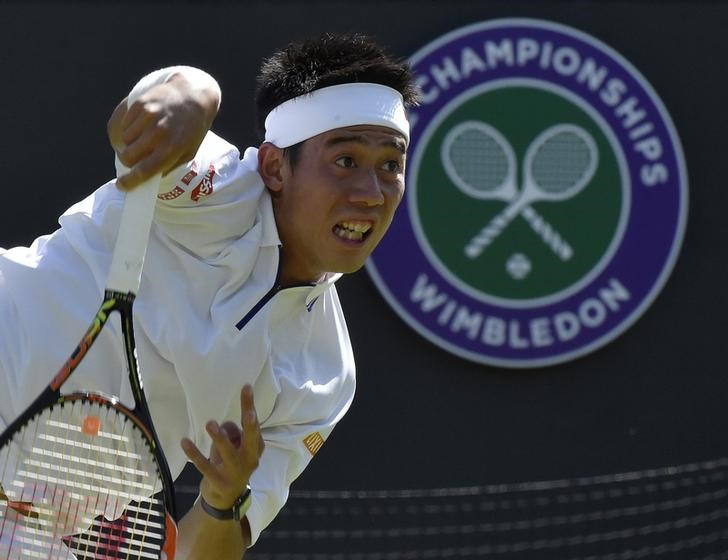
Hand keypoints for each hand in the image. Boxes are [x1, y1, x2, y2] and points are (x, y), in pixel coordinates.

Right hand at [107, 72, 218, 190]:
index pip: (144, 170)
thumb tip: (147, 177)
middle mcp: (159, 133)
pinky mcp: (139, 104)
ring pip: (124, 140)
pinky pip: (124, 124)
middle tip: (133, 160)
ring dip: (129, 144)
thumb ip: (169, 165)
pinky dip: (128, 129)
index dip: (130, 181)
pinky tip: (141, 126)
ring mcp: (148, 117)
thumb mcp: (188, 152)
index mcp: (172, 149)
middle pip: (128, 157)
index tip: (121, 186)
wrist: (193, 96)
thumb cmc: (192, 129)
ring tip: (142, 139)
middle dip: (128, 162)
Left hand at [181, 385, 263, 509]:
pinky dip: (194, 453)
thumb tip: (221, 425)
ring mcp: (235, 472)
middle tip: (248, 412)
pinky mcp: (218, 481)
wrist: (226, 500)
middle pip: (250, 438)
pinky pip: (205, 465)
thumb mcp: (234, 448)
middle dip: (249, 424)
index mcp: (255, 448)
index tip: (246, 387)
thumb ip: (230, 433)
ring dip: (219, 439)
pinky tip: (184, 441)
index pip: (253, 424)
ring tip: (210, 424)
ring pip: (228, 453)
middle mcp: (249, 459)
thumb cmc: (231, 465)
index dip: (249, 405)